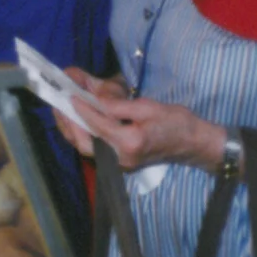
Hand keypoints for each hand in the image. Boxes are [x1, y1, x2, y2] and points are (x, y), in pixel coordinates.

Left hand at [72, 92, 223, 173]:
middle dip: (68, 123)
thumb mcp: (148, 106)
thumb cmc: (177, 122)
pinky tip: (78, 120)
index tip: (70, 94)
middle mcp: (122, 157)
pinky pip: (95, 149)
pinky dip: (83, 135)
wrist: (197, 144)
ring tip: (63, 110)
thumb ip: (118, 105)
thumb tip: (95, 99)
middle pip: (84, 143)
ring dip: (72, 129)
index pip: (97, 124)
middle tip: (59, 104)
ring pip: (86, 148)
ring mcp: (121, 163)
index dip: (81, 108)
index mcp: (130, 142)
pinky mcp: (122, 162)